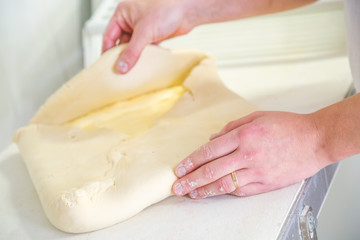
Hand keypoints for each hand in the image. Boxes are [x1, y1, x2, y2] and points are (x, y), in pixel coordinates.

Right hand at [102, 0, 192, 72]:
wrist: (188, 10)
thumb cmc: (167, 9)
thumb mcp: (145, 32)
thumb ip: (132, 52)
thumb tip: (121, 67)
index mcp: (123, 13)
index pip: (109, 35)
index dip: (107, 51)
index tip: (106, 65)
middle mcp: (131, 20)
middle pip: (120, 42)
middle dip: (120, 56)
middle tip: (119, 71)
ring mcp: (142, 27)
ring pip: (133, 46)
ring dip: (133, 57)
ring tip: (131, 70)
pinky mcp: (153, 34)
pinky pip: (144, 48)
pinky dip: (143, 56)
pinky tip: (143, 65)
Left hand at [172, 111, 330, 198]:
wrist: (316, 139)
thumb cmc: (288, 126)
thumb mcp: (257, 117)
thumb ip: (232, 127)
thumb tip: (212, 139)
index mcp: (244, 135)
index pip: (209, 151)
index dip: (191, 161)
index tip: (180, 168)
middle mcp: (248, 154)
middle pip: (212, 170)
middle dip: (191, 179)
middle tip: (177, 186)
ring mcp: (258, 170)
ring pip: (225, 184)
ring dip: (205, 190)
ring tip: (191, 193)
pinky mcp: (267, 183)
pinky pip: (242, 190)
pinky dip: (227, 192)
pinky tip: (215, 192)